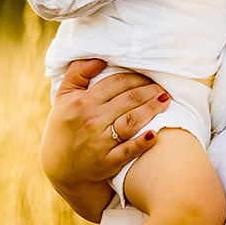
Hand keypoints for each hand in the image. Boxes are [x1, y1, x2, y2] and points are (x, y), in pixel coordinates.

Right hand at [39, 59, 168, 217]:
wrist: (59, 166)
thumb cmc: (65, 126)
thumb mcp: (63, 97)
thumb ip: (77, 73)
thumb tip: (98, 58)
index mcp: (82, 102)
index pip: (116, 82)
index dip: (136, 77)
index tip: (149, 77)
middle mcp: (91, 120)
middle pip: (128, 99)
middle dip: (150, 91)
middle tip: (163, 88)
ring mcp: (99, 142)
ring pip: (132, 121)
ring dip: (152, 110)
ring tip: (166, 101)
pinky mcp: (107, 162)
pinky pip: (129, 150)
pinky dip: (143, 142)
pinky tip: (155, 134)